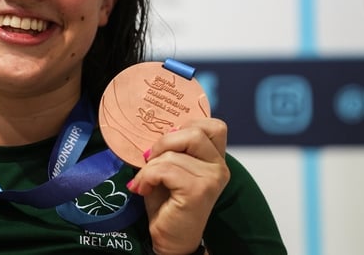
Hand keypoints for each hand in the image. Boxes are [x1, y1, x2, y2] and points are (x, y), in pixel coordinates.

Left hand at [126, 118, 229, 254]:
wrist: (170, 239)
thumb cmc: (168, 203)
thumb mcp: (170, 167)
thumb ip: (171, 148)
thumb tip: (158, 129)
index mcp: (215, 158)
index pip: (211, 125)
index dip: (184, 126)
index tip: (166, 144)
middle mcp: (219, 167)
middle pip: (192, 132)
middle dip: (163, 143)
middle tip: (150, 160)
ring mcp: (212, 178)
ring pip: (172, 154)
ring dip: (150, 167)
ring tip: (145, 182)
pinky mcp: (199, 190)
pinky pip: (165, 170)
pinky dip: (148, 177)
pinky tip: (144, 189)